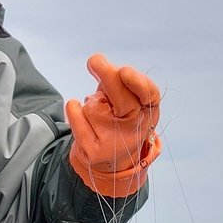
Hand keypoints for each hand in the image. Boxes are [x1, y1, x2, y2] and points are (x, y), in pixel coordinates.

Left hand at [66, 54, 160, 197]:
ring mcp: (114, 143)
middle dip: (108, 76)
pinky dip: (74, 110)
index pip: (148, 95)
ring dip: (90, 103)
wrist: (113, 162)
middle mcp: (135, 128)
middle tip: (94, 60)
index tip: (123, 71)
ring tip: (98, 116)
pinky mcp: (94, 152)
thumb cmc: (120, 120)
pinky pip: (78, 120)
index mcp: (148, 111)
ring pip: (94, 106)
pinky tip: (77, 110)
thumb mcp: (127, 99)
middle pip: (122, 98)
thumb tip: (98, 63)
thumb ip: (117, 80)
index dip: (137, 83)